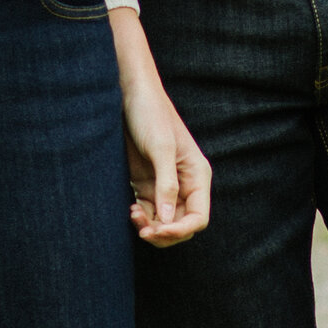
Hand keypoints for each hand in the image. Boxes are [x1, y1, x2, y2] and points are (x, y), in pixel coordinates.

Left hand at [112, 14, 210, 243]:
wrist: (129, 95)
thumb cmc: (150, 115)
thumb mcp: (161, 149)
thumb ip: (166, 186)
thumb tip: (168, 221)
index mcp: (197, 175)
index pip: (198, 217)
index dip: (181, 229)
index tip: (158, 230)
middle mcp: (185, 184)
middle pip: (182, 223)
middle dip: (165, 232)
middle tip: (143, 230)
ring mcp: (165, 185)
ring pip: (164, 221)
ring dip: (151, 226)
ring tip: (134, 217)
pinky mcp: (146, 184)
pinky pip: (149, 211)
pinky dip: (141, 217)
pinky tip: (131, 212)